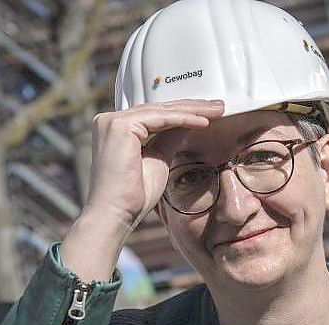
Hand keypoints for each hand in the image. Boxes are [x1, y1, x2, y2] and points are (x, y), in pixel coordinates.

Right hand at [61, 99, 222, 281]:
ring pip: (162, 111)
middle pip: (159, 109)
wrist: (115, 214)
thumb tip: (187, 122)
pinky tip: (204, 122)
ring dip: (193, 110)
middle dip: (192, 107)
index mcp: (116, 128)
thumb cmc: (134, 196)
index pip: (156, 114)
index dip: (184, 112)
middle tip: (219, 106)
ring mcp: (112, 121)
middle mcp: (109, 120)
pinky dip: (184, 120)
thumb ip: (169, 139)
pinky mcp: (120, 126)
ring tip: (218, 111)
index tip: (209, 113)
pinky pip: (161, 119)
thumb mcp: (159, 159)